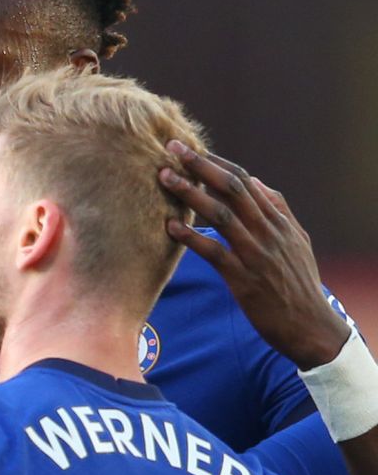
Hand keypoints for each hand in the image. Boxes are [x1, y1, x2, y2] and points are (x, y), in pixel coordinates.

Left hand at [160, 141, 350, 369]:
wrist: (310, 326)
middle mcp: (268, 232)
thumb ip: (278, 210)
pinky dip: (191, 237)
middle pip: (232, 189)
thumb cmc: (297, 283)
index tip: (192, 149)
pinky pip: (213, 252)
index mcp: (278, 221)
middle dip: (201, 166)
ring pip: (220, 214)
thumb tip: (257, 182)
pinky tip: (170, 227)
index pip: (245, 182)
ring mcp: (256, 254)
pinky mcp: (243, 279)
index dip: (217, 163)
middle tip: (173, 148)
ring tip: (164, 177)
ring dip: (190, 194)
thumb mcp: (296, 241)